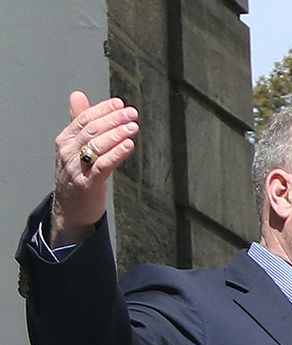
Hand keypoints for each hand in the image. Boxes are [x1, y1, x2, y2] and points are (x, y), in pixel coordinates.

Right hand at [50, 93, 138, 244]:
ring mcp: (76, 167)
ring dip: (117, 133)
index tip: (120, 104)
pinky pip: (102, 164)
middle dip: (113, 119)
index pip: (84, 118)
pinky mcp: (87, 183)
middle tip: (132, 113)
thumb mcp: (75, 147)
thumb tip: (78, 95)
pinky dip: (116, 153)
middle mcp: (67, 151)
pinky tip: (128, 145)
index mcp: (65, 140)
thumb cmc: (77, 176)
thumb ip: (78, 122)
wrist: (70, 210)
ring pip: (97, 145)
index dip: (102, 109)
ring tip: (133, 126)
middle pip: (91, 129)